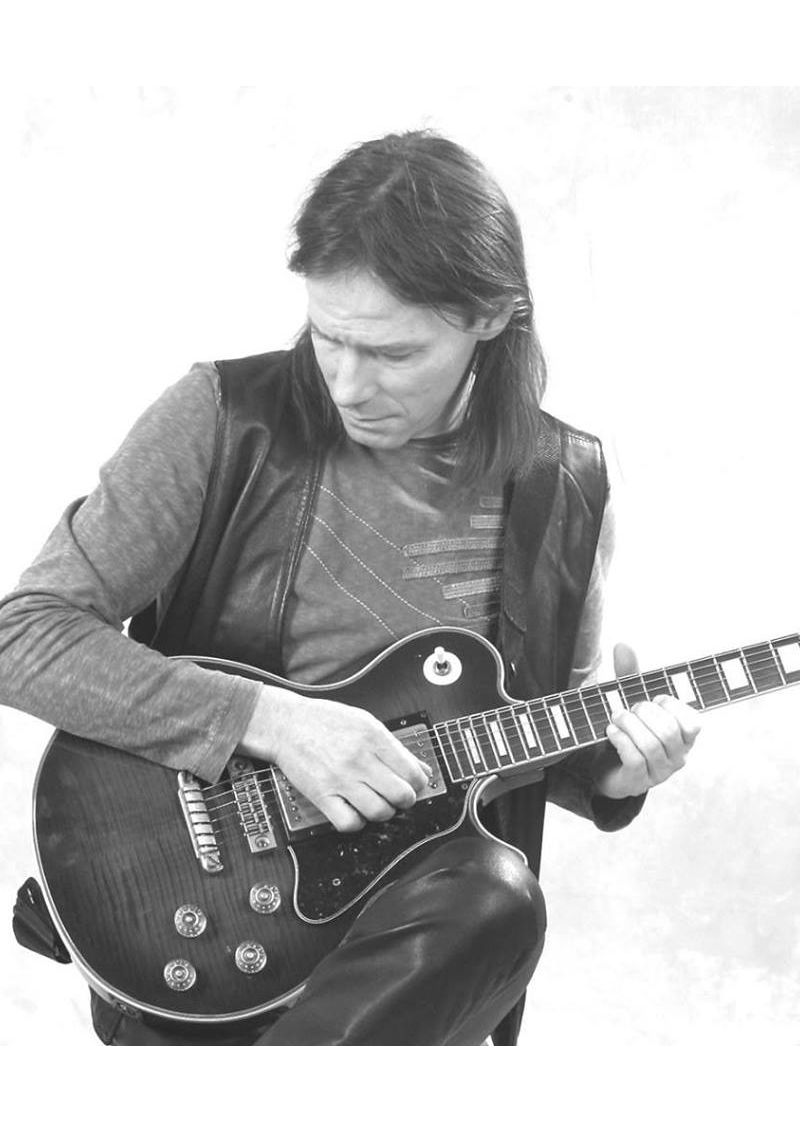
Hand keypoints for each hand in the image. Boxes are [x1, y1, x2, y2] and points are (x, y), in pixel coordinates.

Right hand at [240, 684, 429, 831]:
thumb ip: (395, 747)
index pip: (412, 772)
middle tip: (399, 796)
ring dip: (384, 812)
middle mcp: (358, 758)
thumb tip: (422, 769)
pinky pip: (349, 823)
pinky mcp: (321, 795)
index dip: (419, 783)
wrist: (286, 724)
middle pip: (401, 795)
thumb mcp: (366, 723)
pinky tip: (355, 810)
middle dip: (406, 800)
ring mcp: (339, 779)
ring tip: (378, 802)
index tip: (414, 784)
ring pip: (379, 812)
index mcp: (373, 737)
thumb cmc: (326, 721)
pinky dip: (357, 822)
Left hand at [595, 642, 701, 798]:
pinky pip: (635, 760)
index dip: (670, 705)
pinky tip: (611, 732)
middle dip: (644, 713)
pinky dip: (620, 740)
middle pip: (669, 731)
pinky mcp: (638, 781)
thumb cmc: (628, 729)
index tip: (652, 699)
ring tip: (615, 717)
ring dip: (629, 726)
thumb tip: (622, 644)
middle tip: (627, 708)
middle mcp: (678, 756)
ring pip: (651, 746)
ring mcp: (659, 772)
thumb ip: (631, 675)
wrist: (605, 766)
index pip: (692, 721)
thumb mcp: (631, 700)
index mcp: (684, 736)